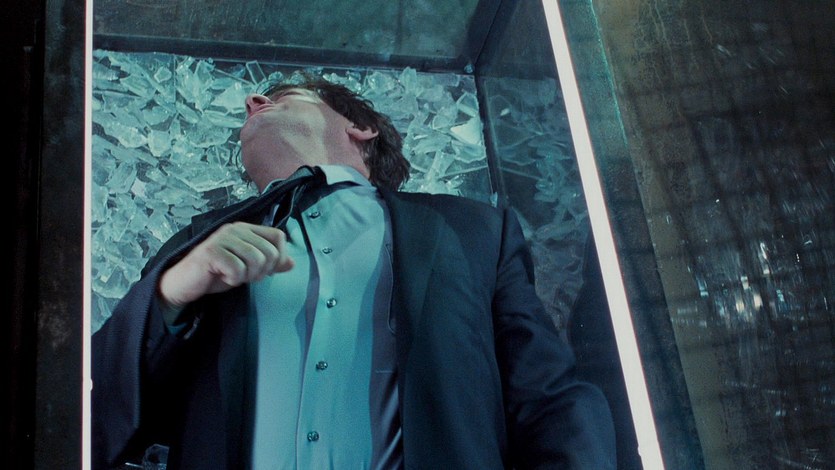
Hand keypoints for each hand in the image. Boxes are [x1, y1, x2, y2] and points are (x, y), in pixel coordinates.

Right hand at [158, 222, 293, 307]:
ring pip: (256, 260)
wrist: (185, 283)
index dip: (278, 257)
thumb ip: (269, 264)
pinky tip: (222, 277)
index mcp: (246, 229)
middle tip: (244, 275)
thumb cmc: (215, 273)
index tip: (265, 270)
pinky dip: (233, 279)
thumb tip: (292, 263)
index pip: (279, 237)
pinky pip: (237, 269)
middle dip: (261, 272)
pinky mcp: (212, 251)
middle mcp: (235, 229)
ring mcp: (223, 238)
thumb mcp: (247, 268)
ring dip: (247, 276)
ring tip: (232, 275)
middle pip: (270, 252)